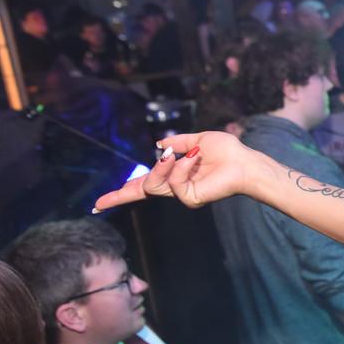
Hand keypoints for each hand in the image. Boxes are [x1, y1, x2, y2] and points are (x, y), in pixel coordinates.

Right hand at [93, 132, 255, 212]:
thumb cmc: (228, 152)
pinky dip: (182, 166)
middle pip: (141, 192)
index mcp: (174, 174)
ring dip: (163, 166)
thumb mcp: (198, 140)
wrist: (244, 161)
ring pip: (154, 185)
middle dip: (119, 196)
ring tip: (179, 155)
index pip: (144, 184)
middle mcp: (175, 187)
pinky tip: (195, 158)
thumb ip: (178, 142)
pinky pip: (174, 183)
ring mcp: (182, 194)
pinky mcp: (190, 199)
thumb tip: (158, 144)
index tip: (99, 203)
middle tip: (99, 204)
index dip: (123, 191)